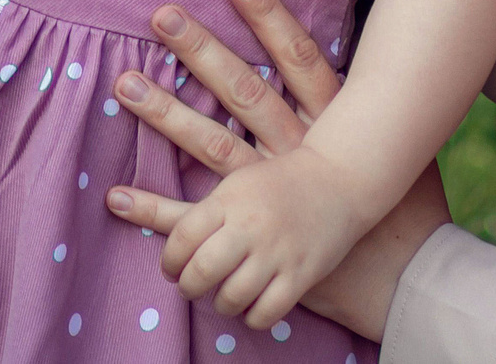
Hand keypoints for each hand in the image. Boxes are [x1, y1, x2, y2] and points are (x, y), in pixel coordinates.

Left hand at [104, 0, 455, 340]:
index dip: (269, 16)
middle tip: (161, 13)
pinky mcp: (252, 237)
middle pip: (243, 89)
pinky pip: (195, 220)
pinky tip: (117, 195)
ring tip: (125, 84)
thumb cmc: (404, 208)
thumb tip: (394, 51)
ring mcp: (271, 192)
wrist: (404, 276)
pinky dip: (154, 208)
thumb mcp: (400, 145)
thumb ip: (380, 106)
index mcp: (331, 122)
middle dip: (202, 49)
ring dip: (166, 113)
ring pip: (211, 143)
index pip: (298, 56)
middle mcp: (296, 149)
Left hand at [148, 145, 370, 327]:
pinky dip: (252, 317)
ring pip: (232, 297)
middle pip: (202, 272)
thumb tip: (156, 228)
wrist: (339, 178)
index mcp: (230, 199)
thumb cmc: (278, 182)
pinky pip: (266, 312)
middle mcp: (251, 225)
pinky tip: (251, 308)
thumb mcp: (237, 182)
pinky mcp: (302, 274)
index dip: (170, 260)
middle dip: (188, 287)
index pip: (182, 237)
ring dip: (220, 304)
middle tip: (188, 288)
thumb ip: (204, 209)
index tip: (171, 268)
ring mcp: (278, 252)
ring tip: (220, 298)